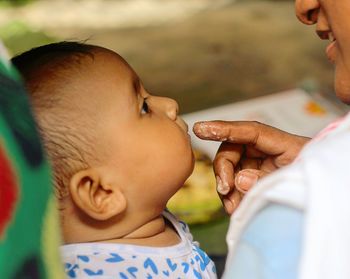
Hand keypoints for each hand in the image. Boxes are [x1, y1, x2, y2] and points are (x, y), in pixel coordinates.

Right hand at [193, 120, 309, 213]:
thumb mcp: (292, 180)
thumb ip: (265, 179)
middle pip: (232, 151)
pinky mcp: (252, 178)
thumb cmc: (311, 182)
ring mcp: (257, 165)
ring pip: (229, 169)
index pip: (249, 131)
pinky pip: (234, 184)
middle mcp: (265, 151)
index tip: (201, 129)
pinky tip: (235, 208)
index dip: (223, 129)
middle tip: (225, 190)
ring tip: (232, 207)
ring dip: (226, 188)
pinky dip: (231, 196)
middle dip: (224, 171)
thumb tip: (238, 180)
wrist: (319, 197)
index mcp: (281, 143)